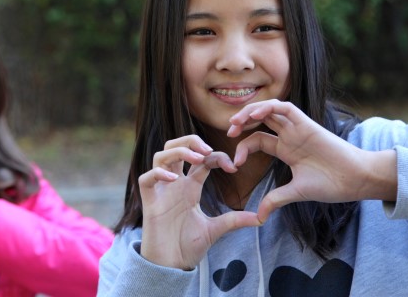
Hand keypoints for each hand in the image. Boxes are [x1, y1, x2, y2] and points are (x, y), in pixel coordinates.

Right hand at [139, 135, 261, 269]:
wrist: (170, 266)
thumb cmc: (187, 246)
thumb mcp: (215, 230)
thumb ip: (234, 220)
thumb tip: (260, 218)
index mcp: (190, 187)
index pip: (201, 159)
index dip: (217, 156)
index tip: (233, 167)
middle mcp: (174, 184)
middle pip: (176, 147)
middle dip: (191, 141)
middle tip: (207, 150)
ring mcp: (161, 191)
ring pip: (160, 156)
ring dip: (177, 151)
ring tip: (195, 159)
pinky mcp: (149, 202)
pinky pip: (146, 178)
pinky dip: (158, 173)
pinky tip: (174, 179)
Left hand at [227, 99, 397, 222]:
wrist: (356, 180)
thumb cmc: (332, 185)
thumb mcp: (296, 192)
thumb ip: (276, 199)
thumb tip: (259, 217)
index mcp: (286, 149)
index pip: (257, 140)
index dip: (243, 148)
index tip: (235, 164)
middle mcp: (290, 136)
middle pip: (260, 120)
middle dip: (241, 122)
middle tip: (228, 131)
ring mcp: (298, 128)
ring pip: (270, 109)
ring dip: (250, 111)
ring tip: (235, 123)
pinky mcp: (307, 123)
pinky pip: (285, 107)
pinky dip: (269, 107)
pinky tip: (255, 115)